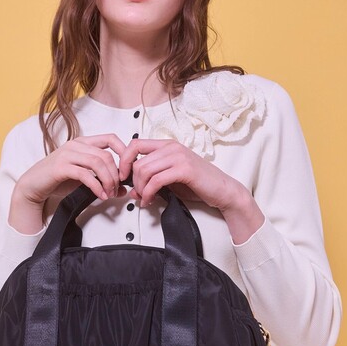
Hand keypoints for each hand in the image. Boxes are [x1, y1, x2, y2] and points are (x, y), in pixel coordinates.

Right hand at [9, 134, 125, 232]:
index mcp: (83, 142)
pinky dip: (96, 186)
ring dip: (108, 180)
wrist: (33, 186)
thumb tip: (122, 189)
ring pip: (98, 162)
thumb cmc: (58, 180)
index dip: (124, 152)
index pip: (111, 138)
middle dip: (116, 174)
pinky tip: (100, 195)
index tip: (127, 170)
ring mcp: (67, 154)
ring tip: (109, 193)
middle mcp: (76, 145)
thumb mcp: (84, 179)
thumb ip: (102, 180)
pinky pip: (85, 174)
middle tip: (117, 189)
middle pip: (106, 155)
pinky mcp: (61, 167)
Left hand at [118, 138, 264, 242]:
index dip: (124, 160)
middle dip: (134, 182)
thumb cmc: (198, 184)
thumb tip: (132, 190)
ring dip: (140, 189)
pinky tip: (150, 201)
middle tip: (137, 195)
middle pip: (138, 161)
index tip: (123, 176)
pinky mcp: (184, 169)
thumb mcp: (170, 180)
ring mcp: (178, 157)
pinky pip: (156, 180)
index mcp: (167, 145)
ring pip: (145, 170)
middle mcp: (172, 147)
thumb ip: (151, 180)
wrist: (222, 191)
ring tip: (145, 199)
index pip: (135, 144)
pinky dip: (148, 193)